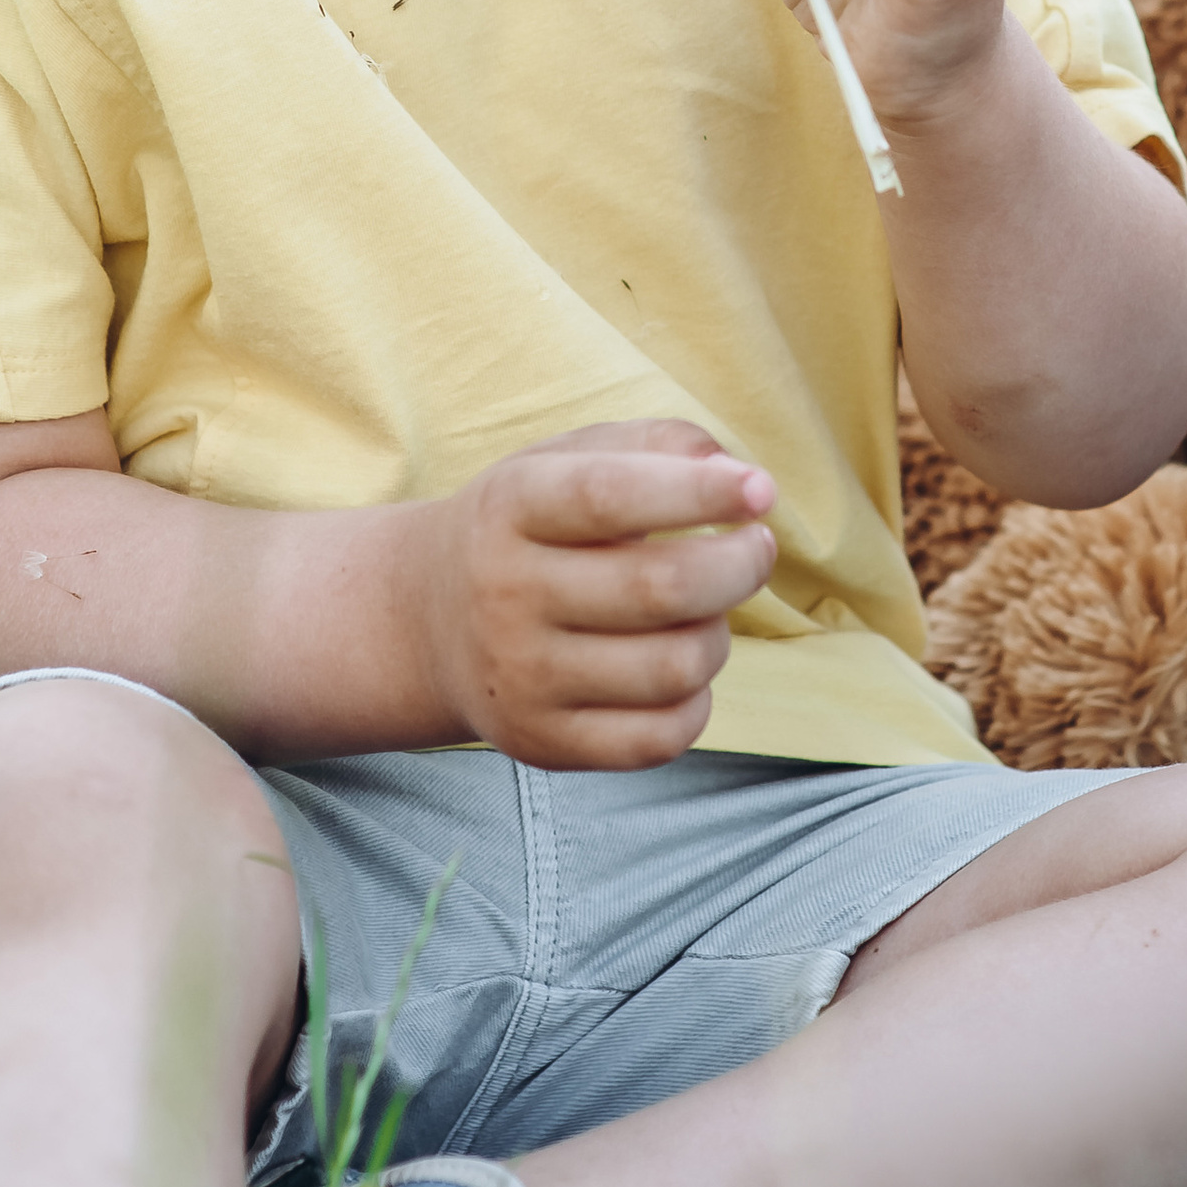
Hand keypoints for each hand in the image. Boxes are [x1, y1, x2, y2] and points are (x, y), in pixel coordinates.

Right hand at [421, 419, 776, 768]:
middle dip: (739, 565)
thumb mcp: (569, 459)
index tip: (759, 489)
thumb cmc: (530, 526)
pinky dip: (696, 701)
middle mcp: (505, 593)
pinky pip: (660, 738)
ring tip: (704, 611)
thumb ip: (656, 444)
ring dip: (718, 634)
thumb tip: (740, 477)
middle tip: (755, 547)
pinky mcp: (543, 743)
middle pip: (660, 589)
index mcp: (512, 506)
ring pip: (674, 667)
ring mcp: (521, 677)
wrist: (428, 622)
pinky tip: (680, 669)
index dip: (696, 492)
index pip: (608, 497)